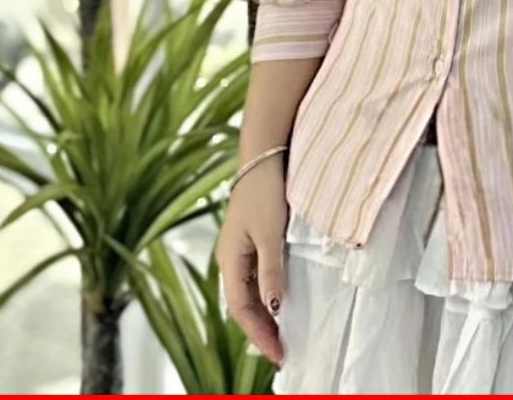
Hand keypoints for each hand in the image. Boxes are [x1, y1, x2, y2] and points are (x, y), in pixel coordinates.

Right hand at [217, 160, 288, 364]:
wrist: (264, 157)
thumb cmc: (265, 193)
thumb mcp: (271, 234)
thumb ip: (271, 271)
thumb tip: (274, 308)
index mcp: (229, 261)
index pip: (241, 310)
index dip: (259, 334)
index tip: (278, 355)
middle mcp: (230, 259)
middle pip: (243, 305)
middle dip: (260, 330)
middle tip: (283, 351)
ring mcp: (240, 250)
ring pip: (249, 292)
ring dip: (264, 314)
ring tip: (283, 333)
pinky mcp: (251, 239)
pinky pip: (256, 277)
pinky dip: (267, 294)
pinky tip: (281, 300)